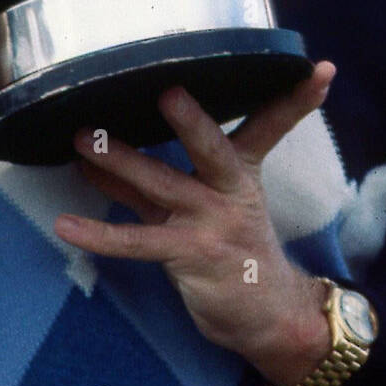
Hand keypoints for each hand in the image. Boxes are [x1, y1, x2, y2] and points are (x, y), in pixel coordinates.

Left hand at [55, 62, 337, 385]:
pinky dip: (99, 233)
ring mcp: (212, 224)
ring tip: (82, 139)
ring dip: (120, 161)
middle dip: (191, 121)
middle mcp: (231, 191)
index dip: (295, 100)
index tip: (320, 70)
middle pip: (213, 148)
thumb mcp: (204, 204)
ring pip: (162, 185)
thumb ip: (154, 177)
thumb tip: (93, 152)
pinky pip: (138, 241)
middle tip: (169, 91)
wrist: (268, 315)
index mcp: (243, 171)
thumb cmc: (233, 250)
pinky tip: (66, 224)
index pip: (271, 125)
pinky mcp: (190, 256)